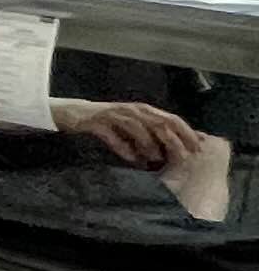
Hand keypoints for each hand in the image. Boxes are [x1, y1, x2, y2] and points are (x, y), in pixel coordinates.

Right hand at [57, 97, 204, 165]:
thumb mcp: (131, 126)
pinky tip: (131, 159)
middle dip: (173, 140)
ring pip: (138, 128)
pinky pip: (113, 136)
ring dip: (149, 144)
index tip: (198, 149)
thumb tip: (169, 152)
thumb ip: (149, 135)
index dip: (186, 133)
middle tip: (183, 157)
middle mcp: (132, 109)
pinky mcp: (97, 122)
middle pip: (159, 122)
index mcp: (144, 110)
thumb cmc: (107, 122)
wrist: (72, 113)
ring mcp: (114, 114)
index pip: (172, 119)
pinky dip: (123, 148)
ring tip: (156, 160)